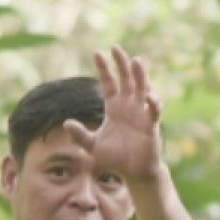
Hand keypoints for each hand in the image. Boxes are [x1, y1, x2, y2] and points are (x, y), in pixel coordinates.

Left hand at [64, 46, 163, 187]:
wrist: (132, 171)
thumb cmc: (114, 158)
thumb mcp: (92, 146)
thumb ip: (80, 135)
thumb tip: (66, 123)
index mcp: (114, 107)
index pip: (109, 83)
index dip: (104, 68)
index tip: (97, 53)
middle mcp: (128, 105)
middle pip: (126, 79)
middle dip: (121, 64)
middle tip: (116, 48)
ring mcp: (141, 113)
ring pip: (142, 88)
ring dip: (140, 75)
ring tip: (137, 61)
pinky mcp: (152, 124)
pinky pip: (153, 110)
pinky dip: (153, 103)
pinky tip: (149, 97)